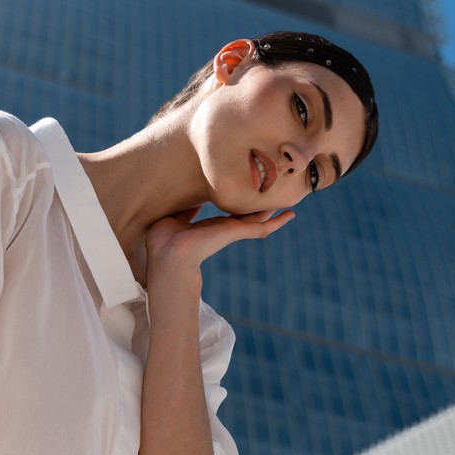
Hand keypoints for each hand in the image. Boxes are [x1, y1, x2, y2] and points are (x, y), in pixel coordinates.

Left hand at [144, 204, 294, 279]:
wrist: (168, 255)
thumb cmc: (164, 242)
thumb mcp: (174, 220)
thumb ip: (185, 212)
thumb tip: (191, 204)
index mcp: (209, 228)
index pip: (228, 217)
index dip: (239, 208)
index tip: (248, 198)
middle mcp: (222, 231)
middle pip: (247, 218)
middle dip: (259, 209)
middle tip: (275, 199)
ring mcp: (230, 233)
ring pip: (258, 222)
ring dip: (273, 214)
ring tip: (290, 206)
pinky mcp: (236, 233)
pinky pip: (261, 227)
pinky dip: (276, 222)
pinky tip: (290, 216)